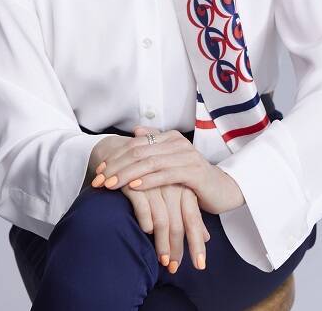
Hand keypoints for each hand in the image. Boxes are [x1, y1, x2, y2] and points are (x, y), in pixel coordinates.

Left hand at [91, 125, 245, 215]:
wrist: (223, 189)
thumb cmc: (192, 178)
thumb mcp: (171, 162)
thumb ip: (154, 146)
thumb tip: (136, 130)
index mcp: (169, 138)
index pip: (136, 145)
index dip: (116, 157)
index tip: (98, 171)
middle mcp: (178, 143)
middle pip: (139, 152)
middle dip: (116, 167)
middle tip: (98, 180)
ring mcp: (187, 156)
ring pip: (150, 163)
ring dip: (126, 175)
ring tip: (110, 185)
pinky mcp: (194, 172)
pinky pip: (166, 174)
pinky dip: (148, 180)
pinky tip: (133, 187)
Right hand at [120, 180, 209, 272]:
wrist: (125, 153)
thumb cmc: (153, 177)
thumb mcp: (175, 191)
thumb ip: (189, 212)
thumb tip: (207, 237)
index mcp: (184, 188)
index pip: (193, 220)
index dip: (196, 243)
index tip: (200, 265)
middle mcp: (172, 187)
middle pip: (179, 224)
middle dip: (177, 249)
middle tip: (174, 268)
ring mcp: (155, 185)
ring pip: (162, 221)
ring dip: (162, 244)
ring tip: (162, 260)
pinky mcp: (136, 184)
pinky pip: (144, 209)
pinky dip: (146, 224)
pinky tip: (147, 232)